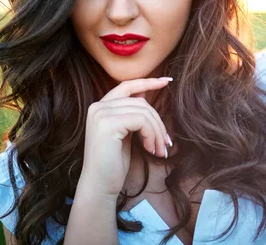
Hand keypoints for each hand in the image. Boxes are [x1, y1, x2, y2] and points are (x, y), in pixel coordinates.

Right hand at [80, 77, 172, 195]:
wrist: (99, 185)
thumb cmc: (113, 163)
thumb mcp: (124, 133)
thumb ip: (130, 114)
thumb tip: (144, 96)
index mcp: (100, 107)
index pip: (127, 86)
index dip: (148, 82)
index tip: (167, 81)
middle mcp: (98, 106)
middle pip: (141, 102)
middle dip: (158, 122)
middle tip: (166, 143)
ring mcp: (101, 113)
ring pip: (144, 111)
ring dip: (157, 132)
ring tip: (159, 150)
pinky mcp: (108, 124)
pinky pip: (142, 121)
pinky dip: (152, 135)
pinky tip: (150, 150)